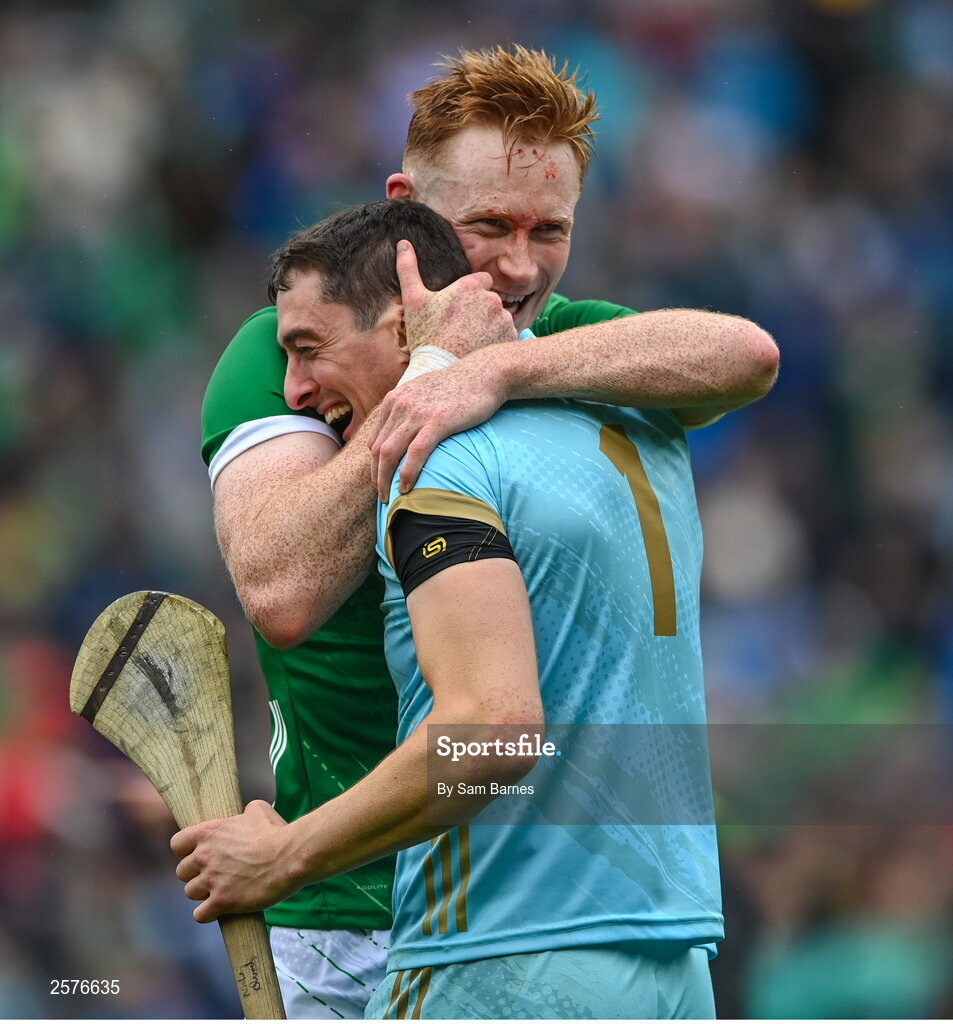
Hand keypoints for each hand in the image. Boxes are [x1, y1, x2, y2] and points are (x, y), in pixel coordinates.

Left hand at [171, 800, 296, 922]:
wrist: (289, 856)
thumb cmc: (276, 832)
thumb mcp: (257, 810)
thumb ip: (242, 813)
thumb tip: (244, 815)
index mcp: (208, 833)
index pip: (177, 844)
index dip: (186, 851)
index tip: (199, 855)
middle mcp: (203, 856)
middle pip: (182, 872)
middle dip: (196, 874)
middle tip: (214, 875)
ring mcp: (211, 880)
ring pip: (190, 893)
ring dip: (203, 894)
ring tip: (220, 891)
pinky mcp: (221, 901)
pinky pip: (200, 915)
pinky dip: (208, 914)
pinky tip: (220, 909)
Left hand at [370, 357, 506, 500]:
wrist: (484, 373)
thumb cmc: (457, 387)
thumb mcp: (422, 392)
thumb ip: (407, 409)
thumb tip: (400, 432)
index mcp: (394, 399)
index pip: (374, 440)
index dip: (374, 465)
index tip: (381, 481)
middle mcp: (400, 405)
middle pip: (377, 450)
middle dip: (376, 477)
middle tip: (382, 496)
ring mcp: (418, 412)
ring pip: (390, 453)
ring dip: (386, 480)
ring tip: (390, 498)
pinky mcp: (438, 420)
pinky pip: (416, 453)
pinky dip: (407, 473)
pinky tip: (406, 488)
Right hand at [396, 239, 516, 356]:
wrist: (439, 371)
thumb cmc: (425, 336)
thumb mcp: (413, 301)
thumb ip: (408, 269)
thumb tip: (402, 243)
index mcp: (471, 286)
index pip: (482, 281)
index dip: (471, 294)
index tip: (460, 310)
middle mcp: (491, 299)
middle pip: (491, 300)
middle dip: (480, 310)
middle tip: (463, 329)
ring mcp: (504, 320)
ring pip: (500, 317)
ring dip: (490, 325)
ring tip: (472, 341)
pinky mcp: (511, 338)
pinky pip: (508, 334)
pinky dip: (498, 340)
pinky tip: (482, 349)